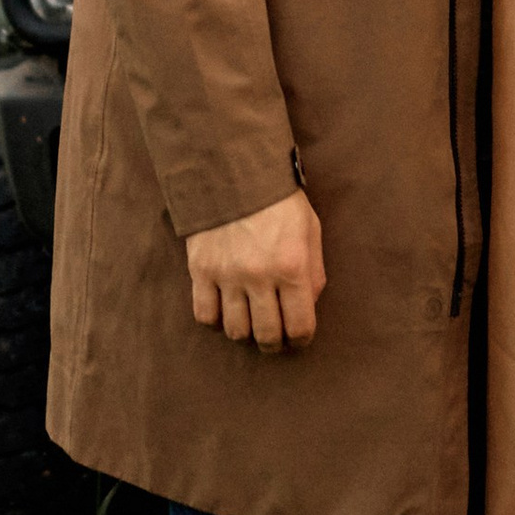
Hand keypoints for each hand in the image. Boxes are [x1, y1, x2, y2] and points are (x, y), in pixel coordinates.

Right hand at [186, 192, 326, 351]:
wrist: (234, 171)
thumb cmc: (279, 202)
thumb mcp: (310, 231)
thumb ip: (314, 273)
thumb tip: (307, 307)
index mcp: (292, 266)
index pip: (299, 326)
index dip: (300, 340)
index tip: (297, 338)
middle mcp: (259, 276)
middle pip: (266, 335)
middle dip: (273, 343)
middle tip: (273, 337)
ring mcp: (227, 275)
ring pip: (235, 330)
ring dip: (245, 332)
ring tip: (249, 320)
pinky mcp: (201, 270)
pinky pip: (205, 314)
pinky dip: (216, 319)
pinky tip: (224, 309)